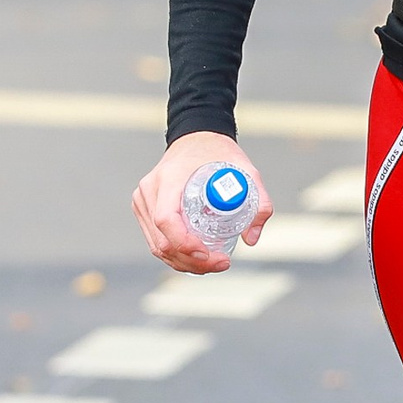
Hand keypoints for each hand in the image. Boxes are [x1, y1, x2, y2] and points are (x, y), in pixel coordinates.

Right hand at [133, 131, 271, 274]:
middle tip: (221, 264)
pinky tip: (196, 259)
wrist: (195, 137)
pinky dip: (175, 255)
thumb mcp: (246, 170)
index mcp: (169, 178)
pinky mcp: (143, 209)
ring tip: (213, 264)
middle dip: (192, 261)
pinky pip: (156, 241)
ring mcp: (143, 201)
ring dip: (184, 263)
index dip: (185, 243)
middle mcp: (149, 191)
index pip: (166, 219)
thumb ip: (259, 201)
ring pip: (157, 246)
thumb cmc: (218, 153)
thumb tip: (251, 239)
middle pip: (162, 241)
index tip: (209, 255)